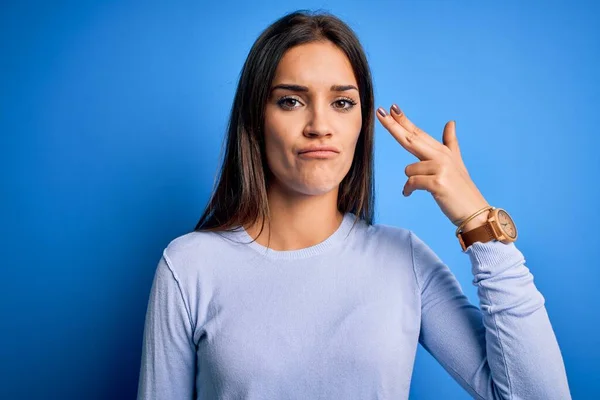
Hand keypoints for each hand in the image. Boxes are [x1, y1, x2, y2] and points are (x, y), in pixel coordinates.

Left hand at [376, 104, 489, 227]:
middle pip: (411, 139)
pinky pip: (412, 183)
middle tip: (379, 112)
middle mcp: (442, 156)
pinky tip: (410, 194)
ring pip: (409, 170)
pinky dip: (408, 190)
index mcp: (442, 151)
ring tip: (423, 188)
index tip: (391, 108)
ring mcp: (440, 168)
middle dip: (394, 125)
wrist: (475, 212)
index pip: (418, 133)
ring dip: (410, 181)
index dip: (404, 120)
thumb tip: (450, 122)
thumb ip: (450, 143)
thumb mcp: (456, 163)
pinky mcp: (438, 182)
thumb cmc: (461, 190)